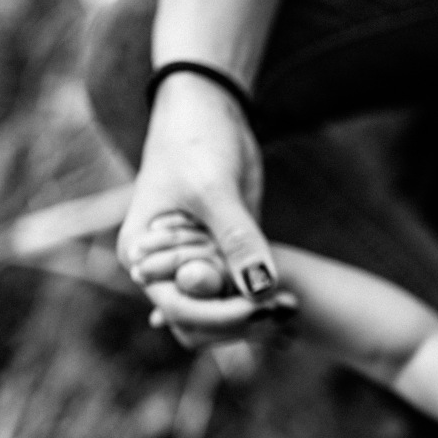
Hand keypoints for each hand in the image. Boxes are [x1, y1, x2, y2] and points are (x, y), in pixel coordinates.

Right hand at [117, 72, 277, 341]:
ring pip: (221, 316)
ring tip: (293, 308)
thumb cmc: (196, 142)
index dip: (219, 317)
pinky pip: (241, 296)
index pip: (178, 310)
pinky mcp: (224, 258)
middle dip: (240, 325)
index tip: (260, 307)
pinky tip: (294, 303)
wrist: (209, 111)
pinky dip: (264, 304)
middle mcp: (165, 269)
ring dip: (256, 319)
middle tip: (286, 311)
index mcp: (144, 257)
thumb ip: (236, 240)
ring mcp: (196, 265)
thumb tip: (259, 291)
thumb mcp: (215, 190)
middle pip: (198, 325)